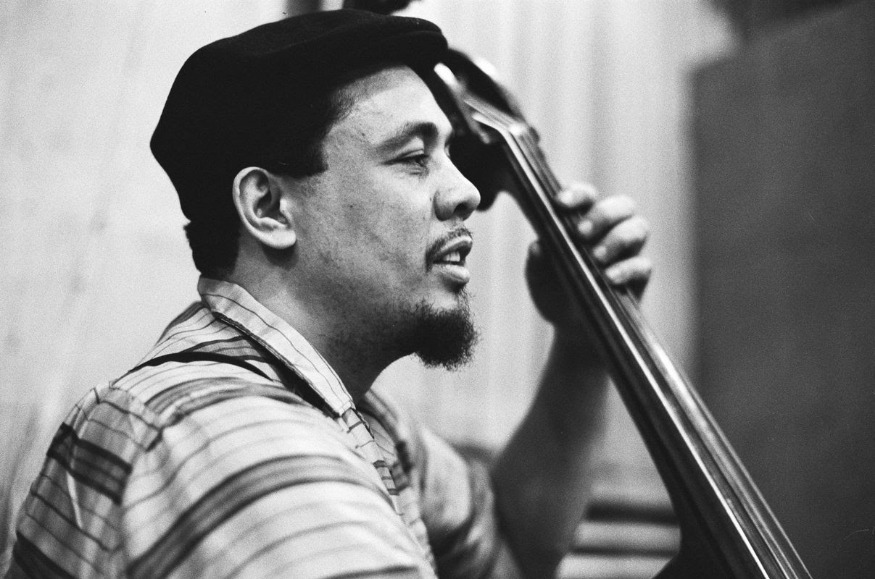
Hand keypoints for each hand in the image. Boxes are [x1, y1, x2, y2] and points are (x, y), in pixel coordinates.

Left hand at [526, 183, 651, 343]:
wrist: (572, 330)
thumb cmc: (555, 294)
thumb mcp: (539, 279)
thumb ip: (537, 262)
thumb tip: (537, 246)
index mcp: (584, 220)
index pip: (587, 196)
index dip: (576, 194)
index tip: (559, 204)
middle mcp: (610, 230)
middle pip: (622, 205)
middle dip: (602, 214)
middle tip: (580, 234)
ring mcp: (628, 251)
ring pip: (639, 227)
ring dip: (617, 239)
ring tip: (597, 257)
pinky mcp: (639, 276)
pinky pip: (643, 264)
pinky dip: (626, 269)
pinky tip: (608, 278)